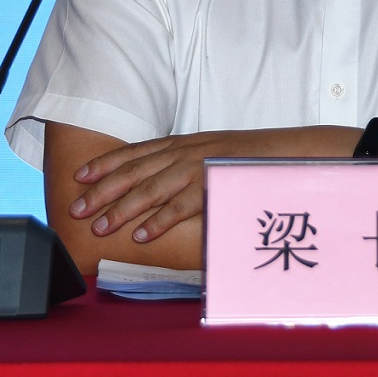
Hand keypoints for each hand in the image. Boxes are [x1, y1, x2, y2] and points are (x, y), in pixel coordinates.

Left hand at [71, 126, 354, 242]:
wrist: (302, 151)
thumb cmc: (261, 160)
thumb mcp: (221, 157)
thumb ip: (195, 167)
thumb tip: (173, 189)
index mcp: (191, 141)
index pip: (140, 150)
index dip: (108, 162)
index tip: (81, 175)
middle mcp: (191, 149)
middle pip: (137, 168)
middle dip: (104, 188)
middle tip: (76, 207)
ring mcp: (204, 165)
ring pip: (153, 186)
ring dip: (122, 207)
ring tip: (99, 226)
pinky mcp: (218, 183)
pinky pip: (182, 204)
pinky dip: (158, 220)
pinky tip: (139, 235)